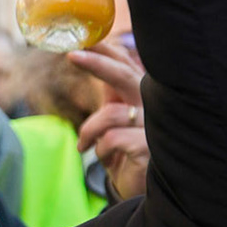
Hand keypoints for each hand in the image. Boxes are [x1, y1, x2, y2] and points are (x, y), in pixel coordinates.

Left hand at [71, 42, 149, 200]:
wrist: (137, 188)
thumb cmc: (124, 151)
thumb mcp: (113, 119)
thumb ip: (109, 92)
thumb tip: (88, 56)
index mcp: (141, 95)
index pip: (125, 65)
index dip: (105, 50)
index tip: (82, 38)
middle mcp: (152, 105)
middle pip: (124, 76)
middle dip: (97, 63)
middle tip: (71, 54)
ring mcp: (154, 125)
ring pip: (110, 113)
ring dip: (89, 130)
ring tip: (84, 145)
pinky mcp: (151, 147)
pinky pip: (112, 139)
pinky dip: (99, 149)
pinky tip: (102, 158)